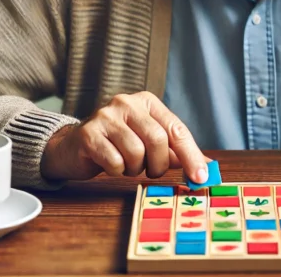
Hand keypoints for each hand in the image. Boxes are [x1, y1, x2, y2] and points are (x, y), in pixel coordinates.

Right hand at [41, 91, 208, 183]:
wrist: (73, 148)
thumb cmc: (117, 146)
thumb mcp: (149, 144)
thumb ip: (176, 153)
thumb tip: (207, 169)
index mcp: (147, 102)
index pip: (176, 129)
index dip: (191, 155)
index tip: (200, 178)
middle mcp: (127, 102)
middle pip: (158, 140)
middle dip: (158, 165)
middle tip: (150, 172)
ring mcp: (105, 115)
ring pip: (136, 152)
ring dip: (134, 169)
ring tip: (126, 165)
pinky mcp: (88, 133)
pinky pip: (114, 161)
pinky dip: (116, 170)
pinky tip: (109, 164)